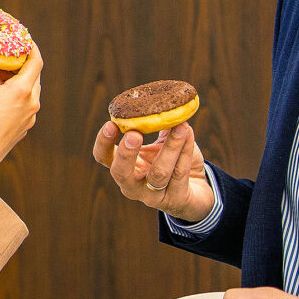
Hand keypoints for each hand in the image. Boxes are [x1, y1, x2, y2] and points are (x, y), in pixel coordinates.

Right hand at [0, 27, 42, 182]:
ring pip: (29, 90)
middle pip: (33, 74)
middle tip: (0, 56)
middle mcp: (30, 104)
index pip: (36, 60)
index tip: (19, 37)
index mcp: (21, 91)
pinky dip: (15, 95)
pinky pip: (25, 105)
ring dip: (15, 79)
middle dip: (17, 62)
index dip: (30, 45)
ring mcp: (29, 118)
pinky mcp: (22, 129)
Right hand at [92, 121, 214, 221]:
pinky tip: (189, 133)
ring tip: (180, 126)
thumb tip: (160, 99)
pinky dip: (186, 151)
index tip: (111, 123)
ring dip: (170, 147)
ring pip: (159, 173)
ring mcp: (153, 196)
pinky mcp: (176, 199)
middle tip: (133, 134)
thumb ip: (159, 124)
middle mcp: (133, 185)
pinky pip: (180, 173)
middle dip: (126, 153)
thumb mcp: (162, 143)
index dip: (103, 142)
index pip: (103, 157)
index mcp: (124, 167)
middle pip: (120, 173)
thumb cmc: (174, 164)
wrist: (195, 193)